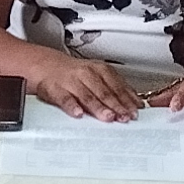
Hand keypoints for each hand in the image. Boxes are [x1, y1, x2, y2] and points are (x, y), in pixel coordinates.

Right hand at [23, 54, 139, 123]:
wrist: (47, 66)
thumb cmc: (76, 74)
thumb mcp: (98, 76)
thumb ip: (115, 88)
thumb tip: (136, 103)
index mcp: (99, 70)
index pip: (117, 86)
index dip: (127, 99)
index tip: (135, 110)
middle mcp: (86, 74)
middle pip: (104, 92)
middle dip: (116, 105)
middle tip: (125, 117)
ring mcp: (71, 82)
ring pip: (87, 96)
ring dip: (98, 107)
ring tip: (107, 117)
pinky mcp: (55, 90)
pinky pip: (65, 99)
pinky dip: (72, 106)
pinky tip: (78, 114)